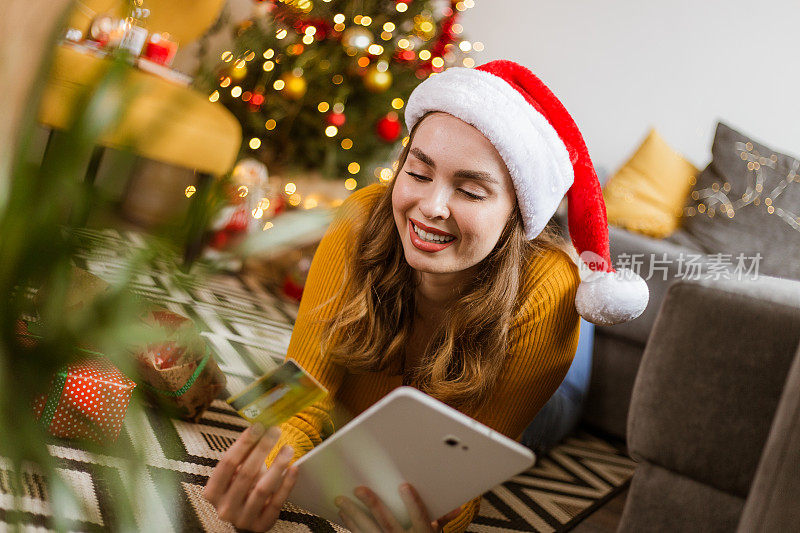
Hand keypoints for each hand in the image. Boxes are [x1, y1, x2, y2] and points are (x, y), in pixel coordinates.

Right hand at [203, 423, 297, 530]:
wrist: (244, 519)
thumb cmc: (240, 489)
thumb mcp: (235, 474)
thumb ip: (243, 454)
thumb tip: (259, 426)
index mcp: (212, 492)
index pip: (227, 463)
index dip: (244, 443)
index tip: (258, 426)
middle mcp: (224, 508)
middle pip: (246, 473)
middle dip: (263, 449)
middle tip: (276, 431)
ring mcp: (243, 519)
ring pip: (262, 489)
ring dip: (278, 465)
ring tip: (288, 448)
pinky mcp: (261, 525)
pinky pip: (277, 502)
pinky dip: (287, 484)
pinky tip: (294, 468)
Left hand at [335, 484, 461, 531]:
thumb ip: (442, 519)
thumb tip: (458, 506)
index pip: (419, 517)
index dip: (412, 502)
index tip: (405, 485)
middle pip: (387, 523)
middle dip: (373, 505)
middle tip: (359, 488)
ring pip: (368, 531)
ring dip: (353, 515)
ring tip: (341, 499)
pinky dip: (351, 525)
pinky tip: (343, 513)